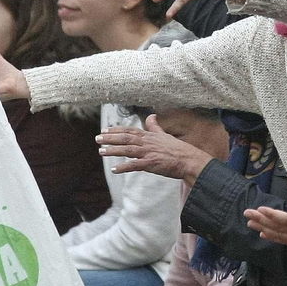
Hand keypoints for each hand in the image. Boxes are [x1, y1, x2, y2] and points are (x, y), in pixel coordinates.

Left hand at [95, 114, 212, 179]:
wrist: (189, 160)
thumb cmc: (178, 150)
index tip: (104, 130)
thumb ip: (155, 127)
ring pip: (127, 150)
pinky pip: (134, 165)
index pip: (130, 130)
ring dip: (113, 150)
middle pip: (126, 138)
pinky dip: (123, 167)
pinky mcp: (151, 164)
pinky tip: (114, 169)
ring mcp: (149, 153)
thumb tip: (151, 116)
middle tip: (97, 138)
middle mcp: (148, 143)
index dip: (116, 130)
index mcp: (150, 136)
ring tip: (101, 151)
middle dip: (110, 138)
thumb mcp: (165, 135)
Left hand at [244, 189, 286, 266]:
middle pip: (277, 226)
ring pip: (278, 234)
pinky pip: (284, 241)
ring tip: (250, 223)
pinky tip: (264, 234)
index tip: (259, 209)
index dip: (272, 215)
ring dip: (263, 228)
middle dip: (261, 220)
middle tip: (246, 213)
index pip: (286, 219)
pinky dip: (273, 237)